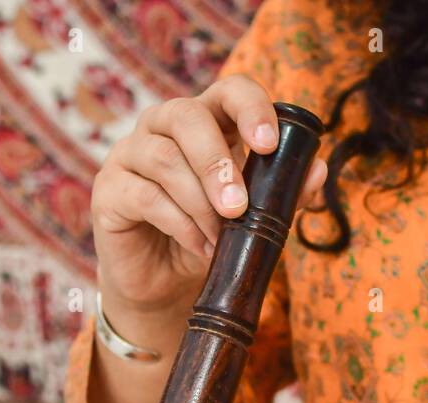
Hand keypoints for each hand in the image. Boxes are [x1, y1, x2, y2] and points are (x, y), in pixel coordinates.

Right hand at [91, 75, 327, 320]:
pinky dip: (179, 223)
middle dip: (217, 161)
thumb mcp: (252, 220)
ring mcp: (130, 154)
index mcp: (205, 121)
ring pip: (164, 158)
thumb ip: (283, 195)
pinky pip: (145, 195)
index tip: (268, 143)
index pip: (228, 90)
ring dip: (199, 202)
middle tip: (238, 206)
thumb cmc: (209, 239)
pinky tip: (198, 245)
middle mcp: (162, 126)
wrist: (165, 286)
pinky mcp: (109, 190)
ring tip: (220, 237)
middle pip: (186, 116)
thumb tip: (318, 171)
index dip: (250, 107)